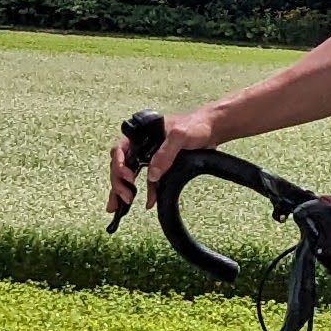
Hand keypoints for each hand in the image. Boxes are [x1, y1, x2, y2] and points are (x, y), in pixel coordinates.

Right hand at [107, 106, 222, 220]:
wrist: (211, 129)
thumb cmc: (195, 125)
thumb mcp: (179, 135)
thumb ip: (165, 153)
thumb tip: (152, 174)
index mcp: (141, 135)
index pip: (120, 149)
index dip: (118, 164)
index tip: (127, 177)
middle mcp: (142, 146)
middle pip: (121, 165)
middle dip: (119, 182)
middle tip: (126, 196)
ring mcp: (150, 157)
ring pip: (130, 175)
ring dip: (125, 191)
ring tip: (123, 205)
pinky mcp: (161, 167)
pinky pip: (150, 182)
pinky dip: (148, 193)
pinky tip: (149, 203)